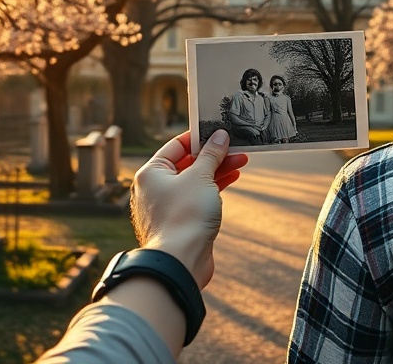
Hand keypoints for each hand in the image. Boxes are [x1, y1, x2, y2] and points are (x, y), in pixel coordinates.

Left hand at [129, 129, 247, 287]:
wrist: (180, 262)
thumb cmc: (184, 216)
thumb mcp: (201, 177)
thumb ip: (211, 155)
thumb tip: (219, 136)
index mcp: (151, 173)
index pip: (176, 145)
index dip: (199, 136)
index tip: (219, 131)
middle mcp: (155, 188)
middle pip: (187, 163)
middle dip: (214, 155)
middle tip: (237, 147)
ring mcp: (167, 206)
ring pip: (195, 181)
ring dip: (218, 170)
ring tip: (241, 161)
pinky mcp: (180, 222)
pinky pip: (197, 198)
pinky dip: (214, 188)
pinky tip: (232, 179)